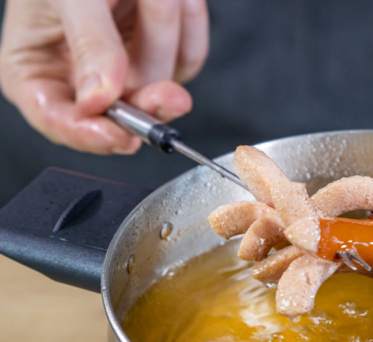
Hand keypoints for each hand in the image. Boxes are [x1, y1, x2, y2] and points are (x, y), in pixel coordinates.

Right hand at [0, 0, 208, 153]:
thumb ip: (87, 43)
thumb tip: (101, 96)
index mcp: (34, 70)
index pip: (60, 120)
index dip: (92, 134)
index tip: (121, 136)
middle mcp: (80, 75)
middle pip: (123, 111)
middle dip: (148, 92)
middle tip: (170, 96)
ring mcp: (124, 65)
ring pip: (161, 81)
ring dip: (165, 32)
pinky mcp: (160, 51)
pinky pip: (188, 56)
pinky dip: (188, 25)